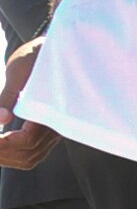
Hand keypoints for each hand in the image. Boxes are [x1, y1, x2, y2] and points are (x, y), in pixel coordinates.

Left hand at [0, 38, 59, 169]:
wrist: (58, 50)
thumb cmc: (38, 56)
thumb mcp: (19, 72)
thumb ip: (7, 98)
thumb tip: (1, 119)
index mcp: (54, 109)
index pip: (27, 141)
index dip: (3, 144)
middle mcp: (58, 124)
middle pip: (27, 155)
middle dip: (1, 153)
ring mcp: (54, 130)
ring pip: (29, 158)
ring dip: (6, 157)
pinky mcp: (48, 131)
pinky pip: (32, 153)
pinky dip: (13, 154)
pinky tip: (0, 144)